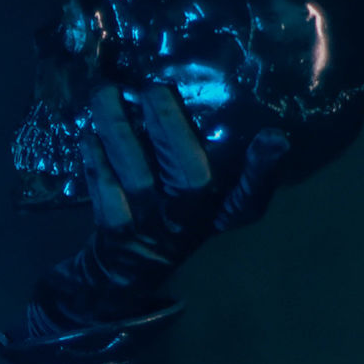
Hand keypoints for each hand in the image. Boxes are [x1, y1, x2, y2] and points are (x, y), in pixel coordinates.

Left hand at [23, 85, 288, 342]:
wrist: (122, 275)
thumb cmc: (167, 217)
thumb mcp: (197, 196)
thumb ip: (205, 156)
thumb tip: (202, 101)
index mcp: (221, 210)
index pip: (251, 194)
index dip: (263, 169)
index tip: (274, 138)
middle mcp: (192, 221)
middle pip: (192, 178)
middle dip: (172, 129)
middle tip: (154, 88)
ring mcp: (152, 230)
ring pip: (138, 177)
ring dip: (120, 131)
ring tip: (105, 93)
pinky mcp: (116, 235)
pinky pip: (105, 193)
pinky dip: (95, 161)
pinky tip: (88, 133)